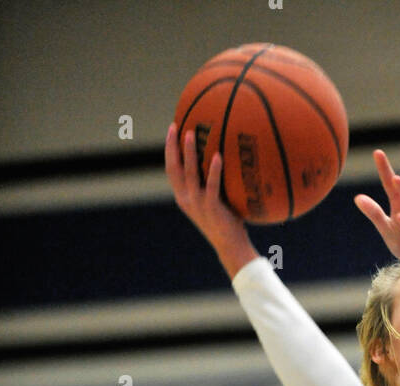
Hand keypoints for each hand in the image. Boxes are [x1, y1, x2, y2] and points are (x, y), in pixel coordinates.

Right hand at [164, 124, 255, 277]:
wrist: (230, 245)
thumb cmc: (225, 220)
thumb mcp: (211, 200)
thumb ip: (209, 183)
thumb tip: (219, 156)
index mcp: (183, 197)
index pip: (171, 170)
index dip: (169, 150)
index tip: (172, 130)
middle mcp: (186, 199)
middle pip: (174, 168)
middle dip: (173, 146)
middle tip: (176, 126)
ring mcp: (197, 204)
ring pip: (189, 173)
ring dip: (188, 152)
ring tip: (191, 133)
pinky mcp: (212, 208)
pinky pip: (212, 185)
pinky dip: (214, 170)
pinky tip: (218, 155)